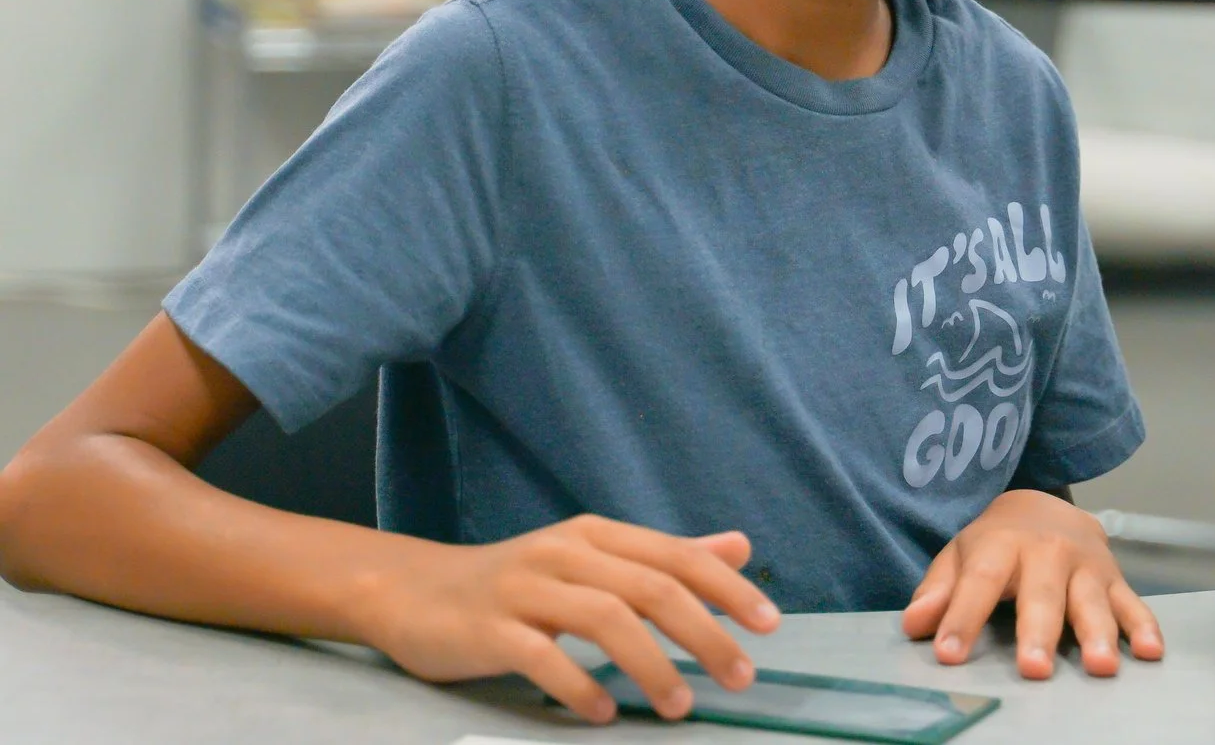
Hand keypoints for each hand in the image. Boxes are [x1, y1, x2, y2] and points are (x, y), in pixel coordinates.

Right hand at [351, 513, 780, 722]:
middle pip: (650, 588)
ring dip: (651, 665)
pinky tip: (603, 713)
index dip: (727, 588)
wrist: (412, 593)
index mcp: (597, 535)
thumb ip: (664, 558)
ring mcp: (524, 588)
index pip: (676, 557)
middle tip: (740, 676)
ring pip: (604, 619)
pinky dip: (578, 685)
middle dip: (704, 634)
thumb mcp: (592, 560)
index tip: (769, 624)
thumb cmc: (517, 583)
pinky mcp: (488, 629)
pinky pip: (542, 656)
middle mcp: (565, 553)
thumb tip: (739, 546)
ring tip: (679, 706)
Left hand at [902, 489, 1162, 678]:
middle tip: (1034, 668)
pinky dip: (1144, 626)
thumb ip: (937, 589)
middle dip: (1038, 632)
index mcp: (1002, 545)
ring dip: (1098, 633)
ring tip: (1100, 666)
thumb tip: (914, 624)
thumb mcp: (959, 555)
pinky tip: (1149, 651)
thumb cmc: (997, 543)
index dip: (963, 617)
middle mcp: (1048, 552)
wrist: (1047, 505)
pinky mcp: (1114, 579)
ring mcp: (1086, 566)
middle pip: (1042, 595)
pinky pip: (1133, 603)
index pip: (980, 582)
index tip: (949, 653)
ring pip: (1092, 601)